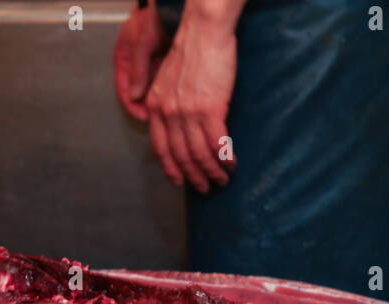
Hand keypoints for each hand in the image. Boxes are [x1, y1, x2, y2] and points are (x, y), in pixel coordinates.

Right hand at [113, 2, 167, 120]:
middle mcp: (136, 65)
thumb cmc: (152, 16)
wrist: (170, 4)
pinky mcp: (163, 63)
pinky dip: (170, 94)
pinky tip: (179, 101)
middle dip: (149, 109)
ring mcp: (150, 64)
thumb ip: (138, 69)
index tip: (144, 117)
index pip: (124, 91)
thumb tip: (134, 96)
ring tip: (170, 115)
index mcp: (124, 59)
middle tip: (160, 121)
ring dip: (160, 104)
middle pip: (140, 94)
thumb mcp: (143, 42)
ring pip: (153, 91)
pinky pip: (165, 84)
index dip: (133, 107)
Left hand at [143, 3, 240, 192]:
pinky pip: (217, 144)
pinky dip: (225, 158)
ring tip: (221, 180)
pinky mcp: (210, 110)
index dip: (171, 168)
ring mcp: (188, 113)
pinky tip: (232, 164)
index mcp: (156, 106)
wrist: (204, 31)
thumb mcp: (167, 77)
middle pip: (181, 156)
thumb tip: (167, 120)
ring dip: (212, 172)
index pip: (160, 147)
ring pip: (199, 154)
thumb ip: (165, 100)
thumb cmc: (191, 51)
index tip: (179, 181)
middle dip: (194, 176)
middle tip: (204, 188)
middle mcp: (169, 113)